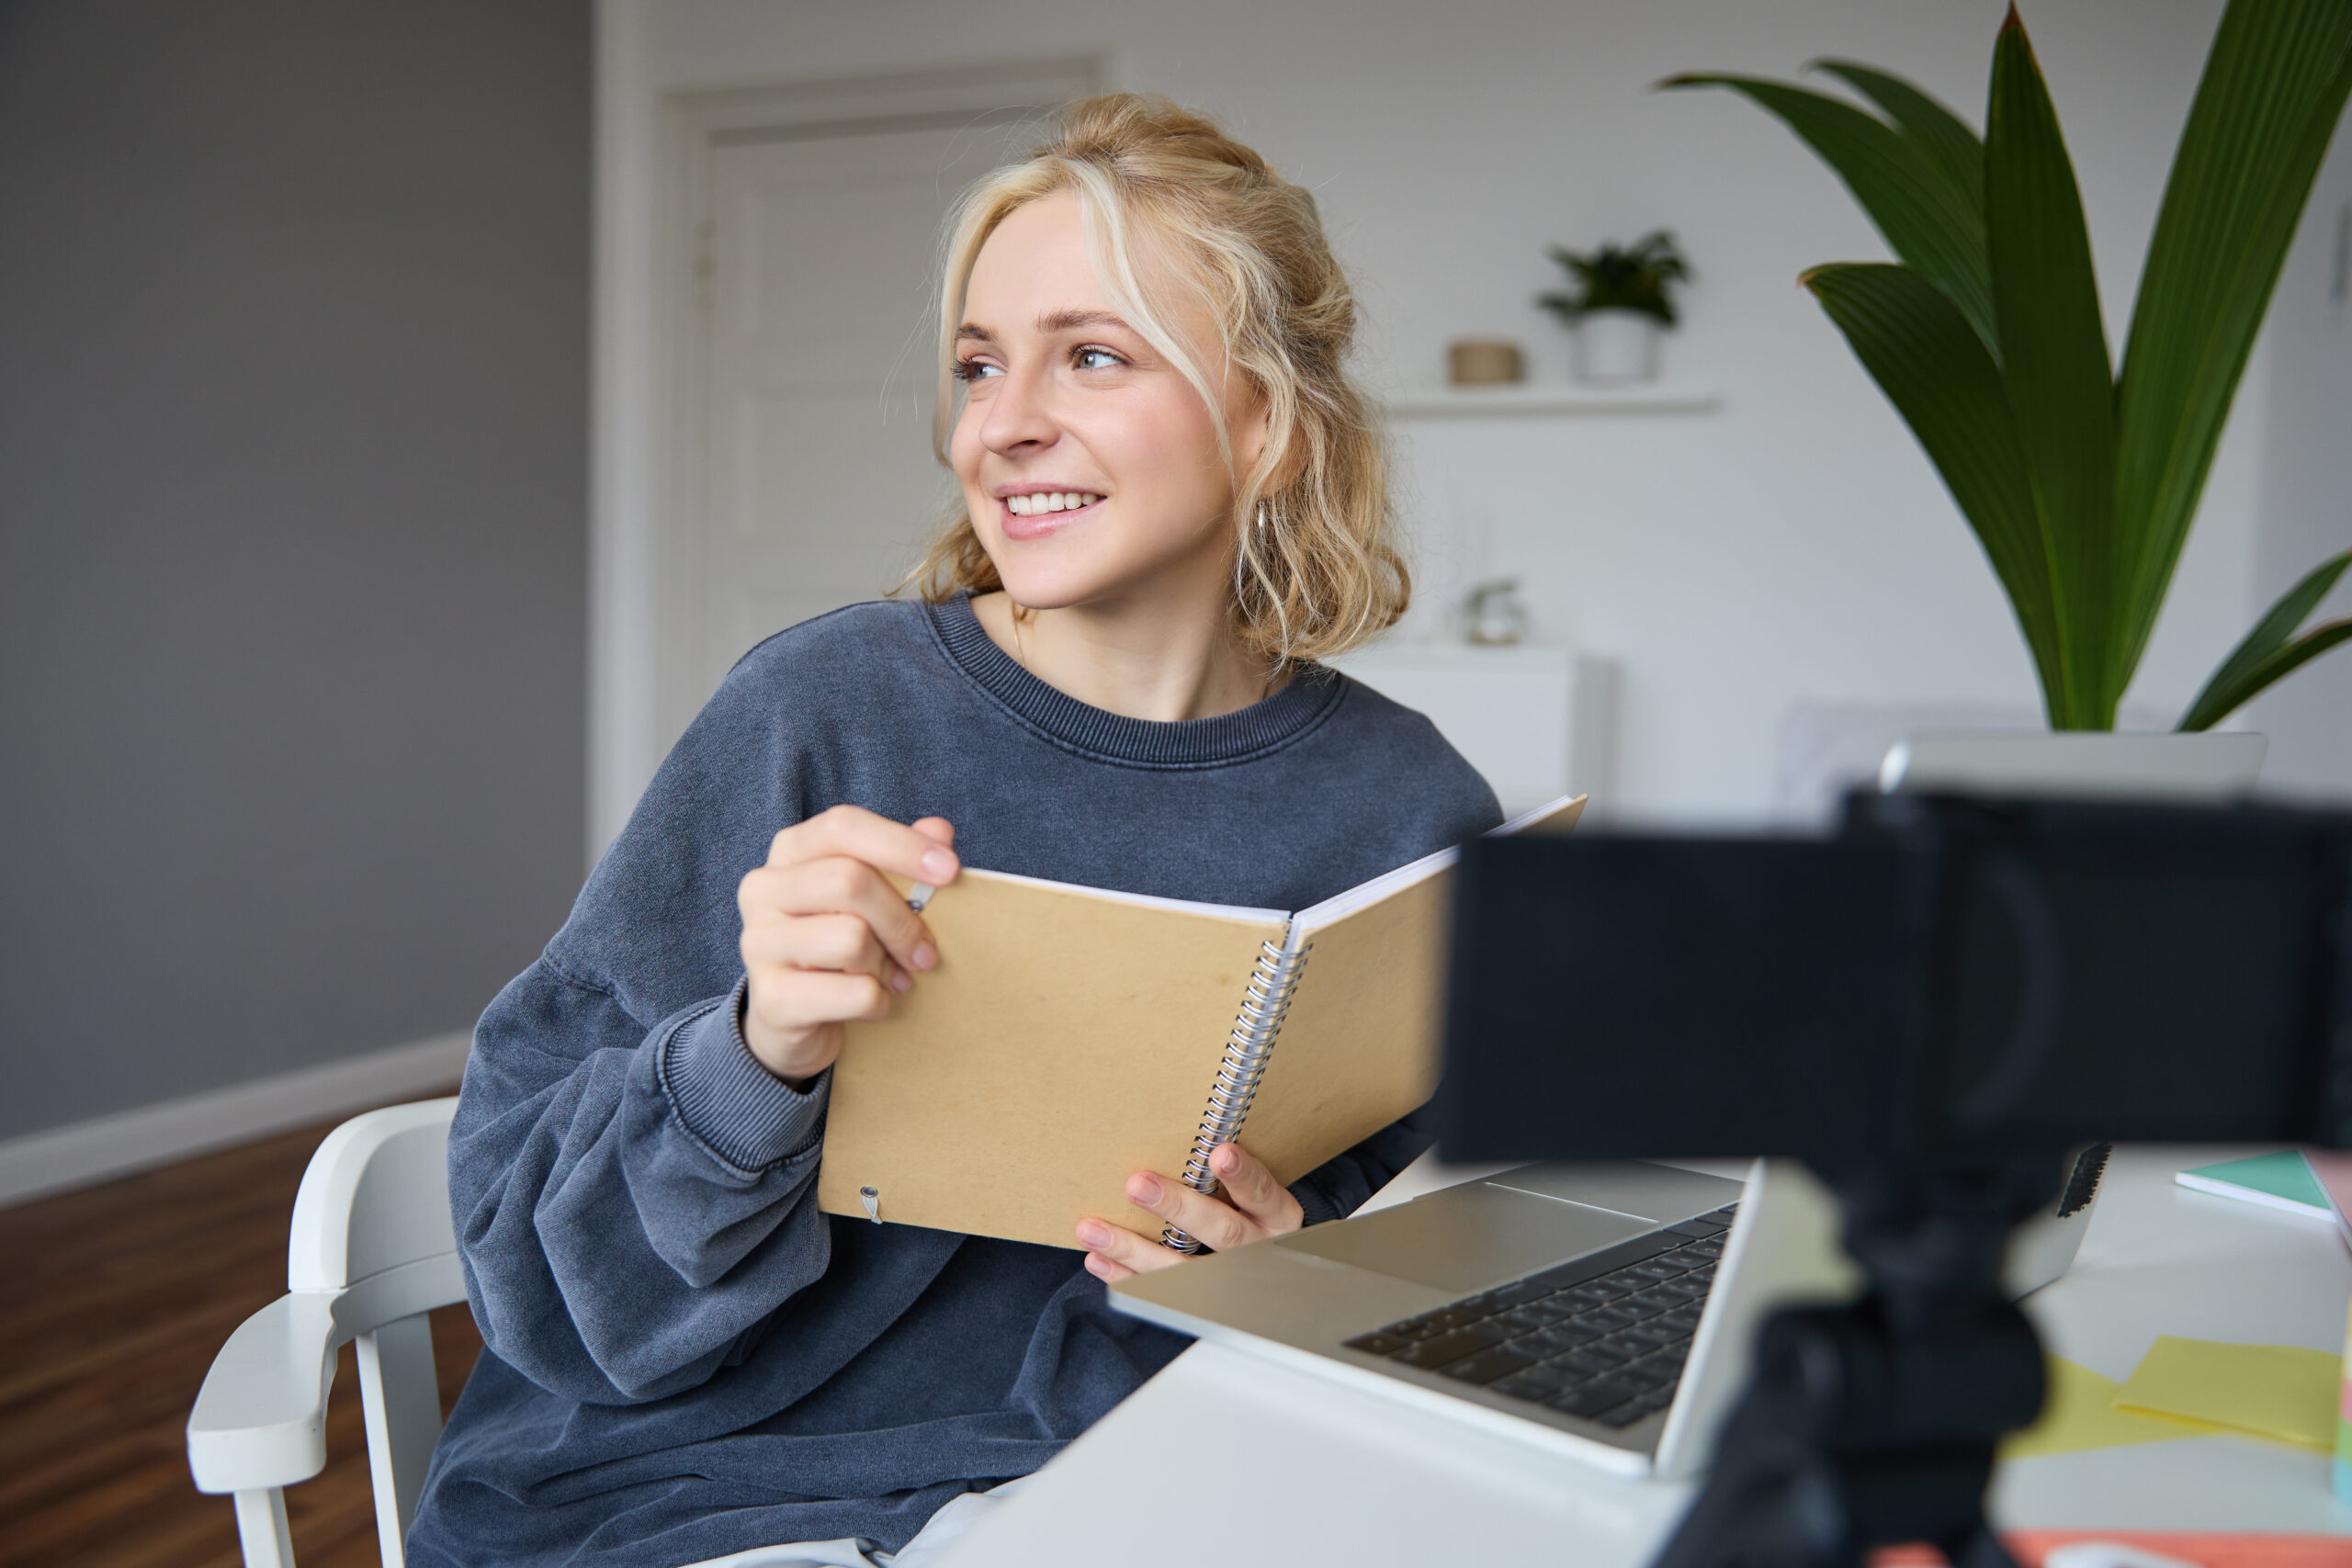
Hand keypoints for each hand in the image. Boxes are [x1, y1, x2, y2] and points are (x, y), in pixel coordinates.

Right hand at [736, 805, 958, 1085]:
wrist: (792, 1018)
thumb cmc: (838, 943)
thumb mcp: (871, 895)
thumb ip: (902, 858)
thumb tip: (939, 831)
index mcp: (789, 852)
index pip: (843, 826)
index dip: (901, 844)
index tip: (951, 870)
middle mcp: (763, 890)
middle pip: (850, 881)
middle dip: (902, 919)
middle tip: (926, 951)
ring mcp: (759, 944)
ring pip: (852, 939)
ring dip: (887, 965)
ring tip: (890, 976)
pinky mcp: (771, 998)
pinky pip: (855, 993)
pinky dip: (879, 1001)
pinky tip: (872, 1002)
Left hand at [1073, 1142, 1303, 1280]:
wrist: (1259, 1270)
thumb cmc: (1244, 1209)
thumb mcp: (1250, 1190)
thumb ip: (1225, 1169)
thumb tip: (1169, 1132)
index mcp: (1276, 1214)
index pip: (1262, 1191)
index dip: (1242, 1175)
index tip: (1220, 1153)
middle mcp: (1257, 1248)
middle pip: (1222, 1231)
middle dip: (1177, 1207)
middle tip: (1137, 1185)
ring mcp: (1230, 1279)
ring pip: (1183, 1269)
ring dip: (1133, 1248)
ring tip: (1093, 1229)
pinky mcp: (1200, 1300)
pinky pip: (1160, 1291)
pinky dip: (1125, 1275)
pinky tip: (1098, 1259)